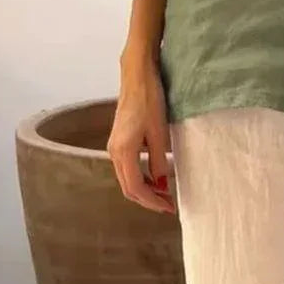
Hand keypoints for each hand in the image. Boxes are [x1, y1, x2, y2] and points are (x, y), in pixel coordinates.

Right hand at [107, 51, 175, 213]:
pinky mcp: (118, 140)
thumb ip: (159, 161)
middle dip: (148, 199)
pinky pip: (127, 167)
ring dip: (144, 189)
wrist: (137, 76)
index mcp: (123, 152)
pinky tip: (156, 175)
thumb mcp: (160, 133)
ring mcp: (114, 146)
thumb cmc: (150, 100)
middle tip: (168, 205)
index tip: (169, 207)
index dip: (152, 201)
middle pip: (128, 187)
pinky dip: (140, 176)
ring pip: (126, 178)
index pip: (136, 188)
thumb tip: (162, 184)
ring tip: (165, 193)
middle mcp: (114, 151)